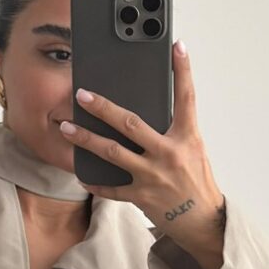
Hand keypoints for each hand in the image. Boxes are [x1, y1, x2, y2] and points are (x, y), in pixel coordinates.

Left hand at [59, 40, 226, 268]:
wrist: (201, 221)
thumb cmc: (197, 182)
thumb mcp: (193, 150)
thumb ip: (175, 130)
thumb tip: (154, 109)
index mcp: (186, 137)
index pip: (186, 97)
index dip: (183, 70)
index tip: (177, 47)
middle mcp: (168, 153)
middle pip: (130, 124)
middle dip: (103, 108)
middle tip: (82, 94)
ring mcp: (152, 176)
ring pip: (112, 152)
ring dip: (86, 139)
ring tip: (66, 127)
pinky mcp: (141, 196)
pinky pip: (111, 188)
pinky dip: (95, 181)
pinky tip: (81, 173)